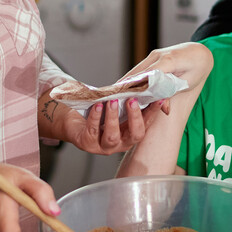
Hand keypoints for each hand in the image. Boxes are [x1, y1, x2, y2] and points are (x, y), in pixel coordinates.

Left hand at [38, 90, 161, 154]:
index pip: (146, 124)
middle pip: (135, 135)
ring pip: (112, 137)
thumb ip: (128, 99)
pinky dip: (95, 117)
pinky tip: (97, 106)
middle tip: (131, 100)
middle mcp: (120, 143)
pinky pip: (92, 131)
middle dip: (135, 117)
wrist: (73, 119)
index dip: (153, 112)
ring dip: (113, 118)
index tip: (158, 99)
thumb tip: (143, 85)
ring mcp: (103, 146)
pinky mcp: (87, 144)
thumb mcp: (115, 105)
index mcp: (130, 133)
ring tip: (112, 101)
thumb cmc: (97, 111)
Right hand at [121, 43, 214, 112]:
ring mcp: (154, 55)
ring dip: (126, 83)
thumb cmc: (195, 69)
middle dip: (125, 86)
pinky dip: (131, 79)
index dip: (135, 85)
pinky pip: (140, 69)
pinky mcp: (152, 57)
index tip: (124, 97)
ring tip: (114, 96)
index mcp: (170, 61)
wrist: (199, 53)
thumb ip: (172, 94)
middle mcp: (158, 56)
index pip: (149, 74)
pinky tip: (123, 89)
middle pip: (138, 72)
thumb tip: (163, 109)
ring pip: (136, 70)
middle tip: (113, 100)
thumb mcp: (187, 84)